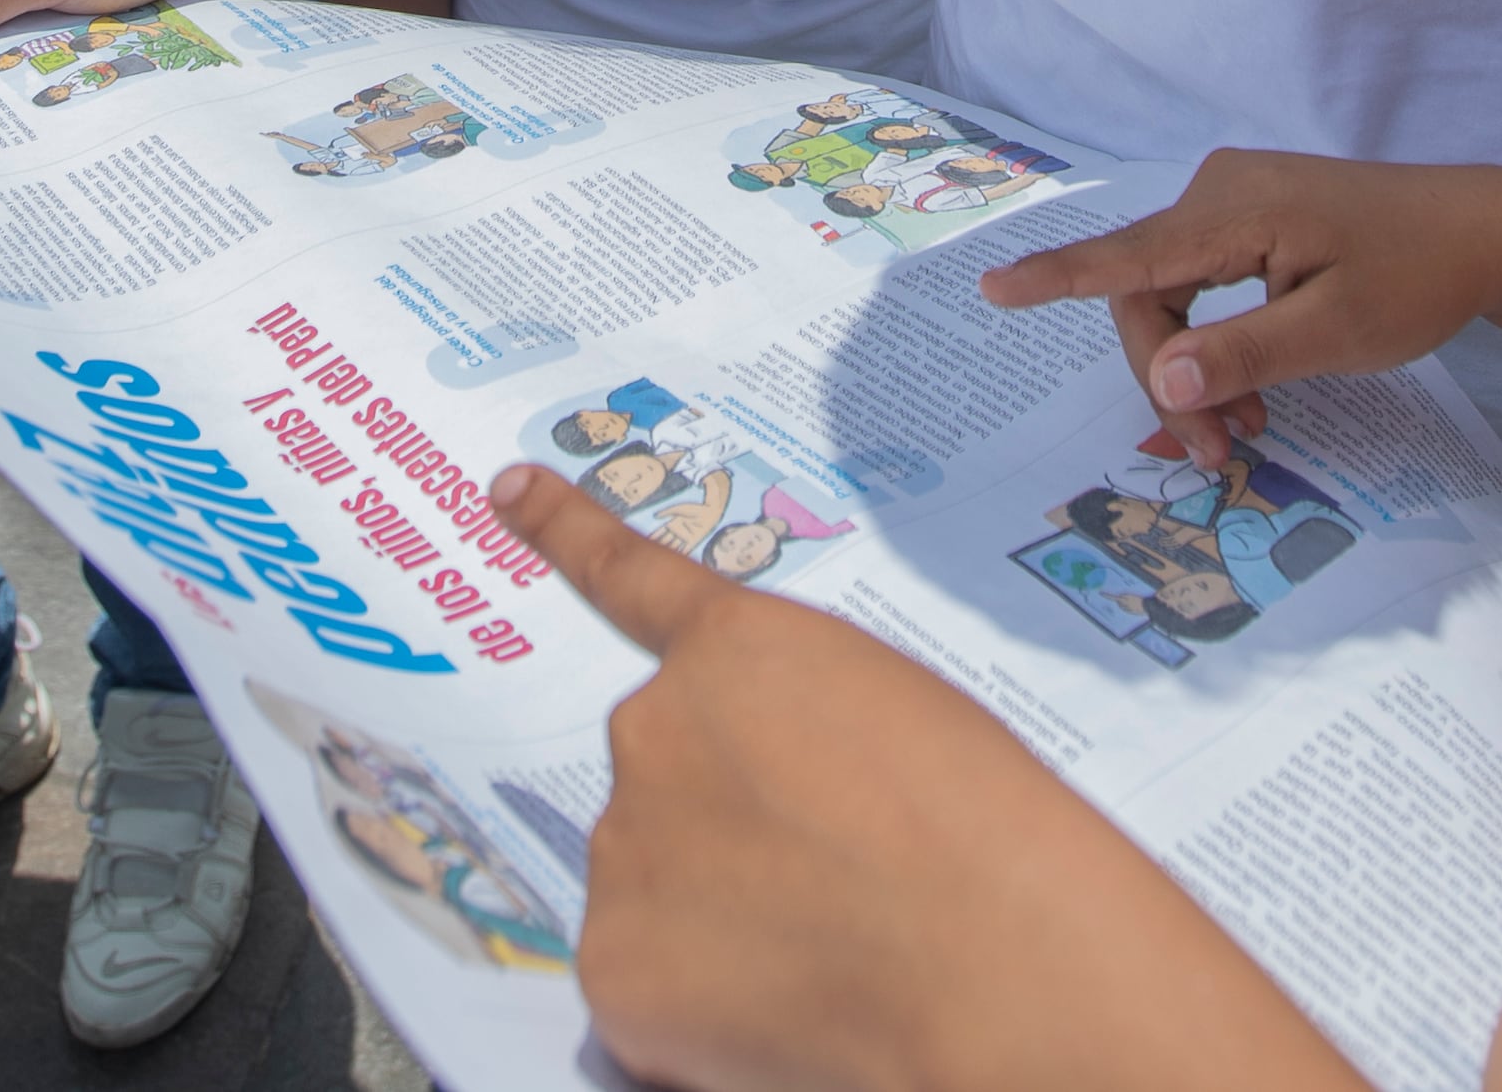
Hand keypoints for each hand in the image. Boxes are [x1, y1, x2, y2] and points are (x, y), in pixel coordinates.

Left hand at [490, 465, 1351, 1091]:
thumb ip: (799, 729)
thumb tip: (764, 813)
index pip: (631, 579)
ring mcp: (620, 848)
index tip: (512, 488)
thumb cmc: (984, 832)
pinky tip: (786, 1014)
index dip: (568, 530)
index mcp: (734, 652)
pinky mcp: (613, 968)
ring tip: (828, 952)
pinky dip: (697, 1013)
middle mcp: (650, 731)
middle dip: (719, 829)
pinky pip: (644, 985)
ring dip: (716, 920)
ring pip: (652, 887)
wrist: (990, 955)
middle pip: (663, 783)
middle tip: (826, 881)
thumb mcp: (899, 719)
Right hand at [982, 151, 1501, 464]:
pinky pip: (1202, 283)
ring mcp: (1236, 199)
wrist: (1482, 234)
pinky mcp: (1253, 218)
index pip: (1128, 254)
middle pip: (1148, 292)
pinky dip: (1216, 341)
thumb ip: (1245, 354)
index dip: (1057, 277)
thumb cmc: (1418, 277)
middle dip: (1171, 375)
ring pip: (1172, 293)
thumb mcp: (1338, 331)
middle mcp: (1223, 190)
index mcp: (1238, 209)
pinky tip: (1252, 390)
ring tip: (1244, 433)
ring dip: (1195, 366)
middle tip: (1220, 452)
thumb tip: (1161, 378)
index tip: (993, 289)